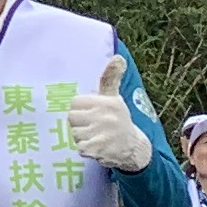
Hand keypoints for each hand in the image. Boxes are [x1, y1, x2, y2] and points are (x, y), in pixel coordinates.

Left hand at [68, 55, 151, 174]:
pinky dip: (85, 150)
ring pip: (74, 134)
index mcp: (107, 102)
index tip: (91, 114)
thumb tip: (118, 57)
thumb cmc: (118, 119)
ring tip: (96, 137)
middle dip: (79, 125)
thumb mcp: (114, 97)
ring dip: (82, 138)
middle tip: (94, 128)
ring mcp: (103, 133)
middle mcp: (105, 116)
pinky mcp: (99, 149)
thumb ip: (110, 78)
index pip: (74, 103)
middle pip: (71, 118)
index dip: (80, 110)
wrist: (134, 148)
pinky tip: (97, 148)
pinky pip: (79, 148)